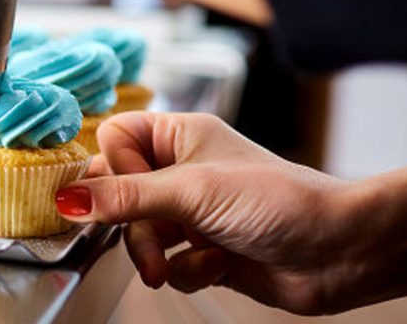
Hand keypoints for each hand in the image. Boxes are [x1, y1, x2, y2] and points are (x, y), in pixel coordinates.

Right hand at [60, 112, 361, 314]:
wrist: (339, 252)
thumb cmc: (279, 200)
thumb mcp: (192, 191)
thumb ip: (125, 196)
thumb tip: (68, 197)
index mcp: (181, 135)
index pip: (115, 140)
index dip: (112, 168)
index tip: (120, 193)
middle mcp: (184, 170)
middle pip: (121, 193)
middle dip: (131, 225)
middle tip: (146, 242)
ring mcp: (194, 212)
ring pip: (140, 234)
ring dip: (155, 254)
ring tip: (171, 265)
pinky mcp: (205, 250)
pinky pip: (168, 263)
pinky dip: (188, 270)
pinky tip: (218, 265)